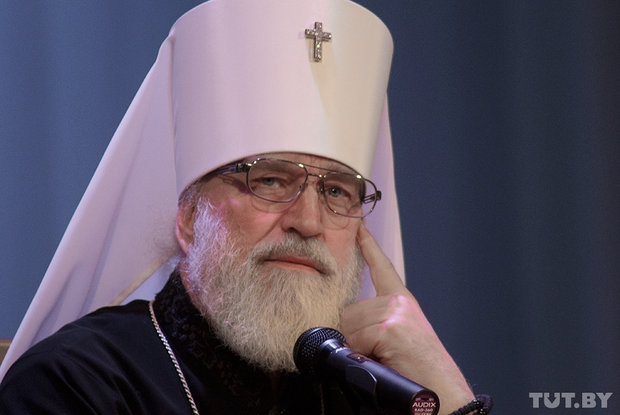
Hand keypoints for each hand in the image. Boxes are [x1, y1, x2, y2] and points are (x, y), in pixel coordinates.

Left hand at [340, 223, 473, 413]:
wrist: (443, 395)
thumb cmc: (420, 373)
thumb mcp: (399, 341)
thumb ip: (377, 323)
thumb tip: (348, 326)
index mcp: (404, 304)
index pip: (382, 268)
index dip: (369, 246)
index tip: (359, 226)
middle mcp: (400, 303)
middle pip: (350, 311)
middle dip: (354, 336)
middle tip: (378, 353)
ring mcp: (396, 312)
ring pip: (349, 326)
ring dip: (358, 348)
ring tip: (384, 359)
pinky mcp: (390, 326)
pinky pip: (355, 339)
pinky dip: (362, 355)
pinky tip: (385, 360)